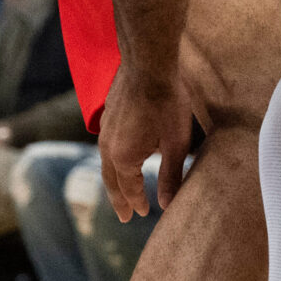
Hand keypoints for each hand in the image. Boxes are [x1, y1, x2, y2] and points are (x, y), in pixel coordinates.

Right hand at [100, 68, 191, 220]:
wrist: (148, 64)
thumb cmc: (166, 103)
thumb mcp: (175, 145)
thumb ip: (170, 176)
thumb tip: (166, 204)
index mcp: (123, 158)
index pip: (129, 190)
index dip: (137, 203)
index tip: (143, 214)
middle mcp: (107, 147)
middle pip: (111, 180)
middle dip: (119, 199)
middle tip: (124, 215)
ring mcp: (104, 130)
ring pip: (106, 163)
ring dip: (114, 180)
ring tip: (122, 191)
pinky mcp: (107, 116)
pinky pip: (107, 147)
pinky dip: (113, 161)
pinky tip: (121, 159)